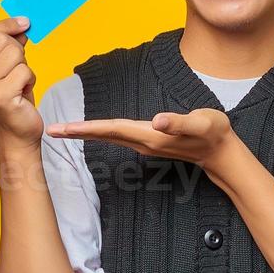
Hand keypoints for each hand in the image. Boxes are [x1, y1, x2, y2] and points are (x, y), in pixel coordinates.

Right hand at [0, 17, 39, 149]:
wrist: (16, 134)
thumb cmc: (13, 98)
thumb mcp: (6, 68)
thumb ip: (9, 45)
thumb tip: (23, 22)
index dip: (7, 24)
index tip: (25, 23)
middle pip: (2, 40)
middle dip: (18, 51)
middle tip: (17, 70)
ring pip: (15, 54)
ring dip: (25, 67)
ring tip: (19, 84)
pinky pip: (25, 71)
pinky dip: (30, 80)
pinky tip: (22, 94)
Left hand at [46, 108, 243, 175]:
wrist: (221, 152)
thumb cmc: (213, 133)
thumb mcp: (202, 123)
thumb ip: (179, 123)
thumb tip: (158, 120)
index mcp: (150, 136)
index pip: (112, 129)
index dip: (86, 129)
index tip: (63, 129)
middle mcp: (143, 142)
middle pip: (104, 135)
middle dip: (78, 133)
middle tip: (51, 131)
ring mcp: (144, 144)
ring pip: (109, 137)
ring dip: (86, 134)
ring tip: (65, 130)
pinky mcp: (148, 142)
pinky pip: (118, 136)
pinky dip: (101, 132)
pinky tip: (93, 130)